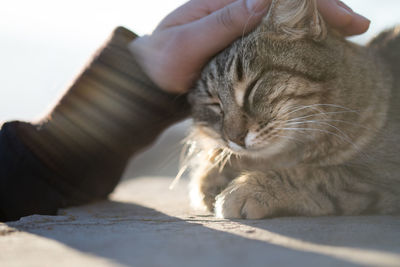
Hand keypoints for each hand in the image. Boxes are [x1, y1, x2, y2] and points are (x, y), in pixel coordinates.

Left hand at [128, 0, 369, 93]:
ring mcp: (239, 28)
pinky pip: (274, 40)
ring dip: (315, 27)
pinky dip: (296, 43)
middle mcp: (235, 10)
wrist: (148, 81)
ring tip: (345, 39)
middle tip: (356, 29)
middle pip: (286, 4)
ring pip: (284, 21)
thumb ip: (222, 23)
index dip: (312, 2)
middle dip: (323, 11)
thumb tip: (264, 1)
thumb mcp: (186, 44)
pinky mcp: (240, 46)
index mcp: (224, 1)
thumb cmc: (161, 63)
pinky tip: (313, 51)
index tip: (342, 19)